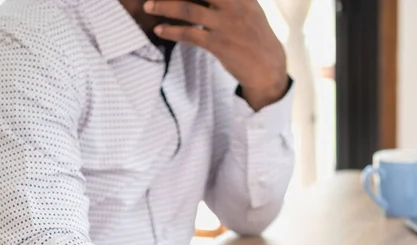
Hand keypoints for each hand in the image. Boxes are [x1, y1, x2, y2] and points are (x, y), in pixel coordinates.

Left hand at [144, 0, 288, 110]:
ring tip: (148, 6)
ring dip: (163, 6)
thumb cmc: (255, 36)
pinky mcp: (219, 44)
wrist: (268, 67)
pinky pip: (188, 34)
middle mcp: (235, 5)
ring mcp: (226, 24)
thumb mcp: (249, 8)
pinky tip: (161, 30)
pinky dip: (171, 31)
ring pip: (187, 9)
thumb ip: (231, 0)